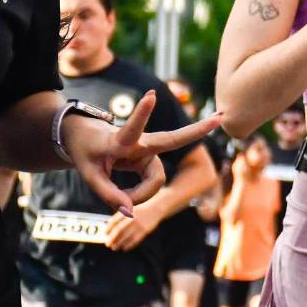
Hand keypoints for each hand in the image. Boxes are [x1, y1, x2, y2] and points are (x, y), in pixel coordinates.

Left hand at [61, 89, 221, 215]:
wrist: (86, 138)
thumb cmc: (86, 152)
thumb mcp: (89, 175)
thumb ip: (108, 195)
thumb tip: (131, 212)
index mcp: (120, 140)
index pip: (132, 128)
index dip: (142, 113)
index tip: (151, 94)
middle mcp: (141, 143)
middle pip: (172, 141)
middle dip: (197, 130)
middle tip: (220, 116)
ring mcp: (148, 151)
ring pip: (156, 180)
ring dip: (140, 195)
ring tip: (121, 202)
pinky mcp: (150, 160)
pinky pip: (153, 184)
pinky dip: (139, 195)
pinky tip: (129, 198)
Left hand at [104, 201, 164, 251]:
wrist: (155, 209)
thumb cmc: (141, 211)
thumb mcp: (130, 210)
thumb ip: (121, 217)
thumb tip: (110, 228)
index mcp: (127, 212)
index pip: (114, 221)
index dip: (108, 228)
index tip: (104, 234)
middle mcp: (132, 218)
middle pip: (119, 230)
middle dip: (112, 238)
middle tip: (108, 244)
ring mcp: (138, 225)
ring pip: (126, 236)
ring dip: (119, 243)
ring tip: (115, 247)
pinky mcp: (145, 230)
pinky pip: (135, 240)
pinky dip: (129, 245)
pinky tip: (125, 248)